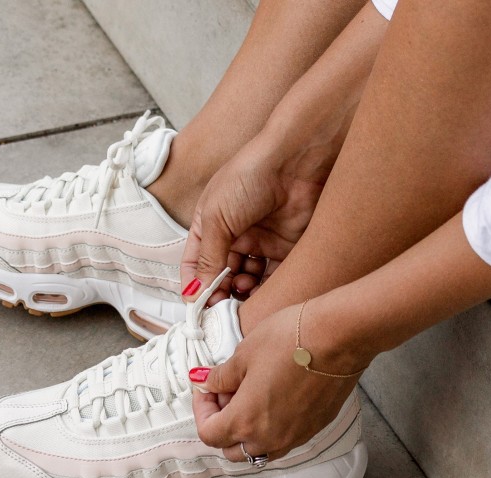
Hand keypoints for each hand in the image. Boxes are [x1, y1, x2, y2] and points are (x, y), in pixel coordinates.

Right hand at [180, 131, 329, 304]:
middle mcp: (233, 237)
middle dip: (219, 294)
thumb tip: (195, 293)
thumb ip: (207, 258)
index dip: (194, 286)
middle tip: (222, 305)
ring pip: (247, 281)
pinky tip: (261, 294)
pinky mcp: (286, 249)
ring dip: (242, 293)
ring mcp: (260, 243)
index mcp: (209, 226)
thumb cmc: (248, 177)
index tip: (197, 305)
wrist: (295, 160)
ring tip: (242, 291)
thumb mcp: (216, 218)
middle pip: (221, 277)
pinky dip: (266, 290)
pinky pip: (274, 278)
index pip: (195, 265)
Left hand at [190, 302, 370, 461]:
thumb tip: (204, 382)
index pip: (209, 434)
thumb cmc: (289, 341)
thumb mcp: (243, 354)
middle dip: (222, 425)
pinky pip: (284, 440)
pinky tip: (274, 398)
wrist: (338, 337)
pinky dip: (271, 428)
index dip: (202, 411)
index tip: (207, 388)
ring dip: (247, 432)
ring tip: (249, 397)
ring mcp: (294, 437)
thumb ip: (220, 377)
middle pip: (232, 450)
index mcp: (245, 422)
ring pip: (259, 450)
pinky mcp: (314, 429)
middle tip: (225, 394)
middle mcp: (269, 439)